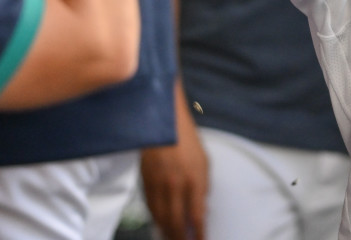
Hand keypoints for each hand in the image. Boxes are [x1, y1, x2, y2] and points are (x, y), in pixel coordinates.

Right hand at [141, 112, 208, 239]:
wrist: (163, 122)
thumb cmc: (187, 140)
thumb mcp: (204, 162)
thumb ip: (203, 187)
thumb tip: (201, 208)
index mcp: (195, 180)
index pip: (197, 217)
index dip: (199, 234)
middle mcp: (176, 185)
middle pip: (177, 223)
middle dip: (181, 239)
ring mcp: (159, 185)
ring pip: (161, 218)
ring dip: (167, 232)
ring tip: (173, 238)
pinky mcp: (145, 182)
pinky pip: (150, 208)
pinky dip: (156, 219)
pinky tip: (161, 224)